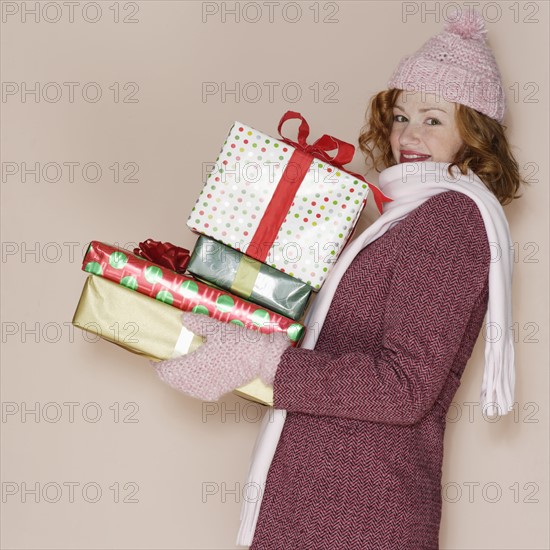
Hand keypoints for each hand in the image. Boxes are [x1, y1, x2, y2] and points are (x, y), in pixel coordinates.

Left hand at [153, 312, 290, 400]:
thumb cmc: (240, 343)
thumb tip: (183, 319)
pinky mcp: (215, 393)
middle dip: (167, 368)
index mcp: (193, 367)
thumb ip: (198, 323)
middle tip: (168, 355)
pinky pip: (195, 390)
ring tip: (180, 362)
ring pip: (182, 386)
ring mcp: (206, 390)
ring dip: (178, 376)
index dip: (157, 362)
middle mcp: (196, 382)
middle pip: (171, 380)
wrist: (262, 360)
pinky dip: (190, 382)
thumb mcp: (217, 329)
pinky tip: (195, 371)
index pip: (165, 370)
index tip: (157, 353)